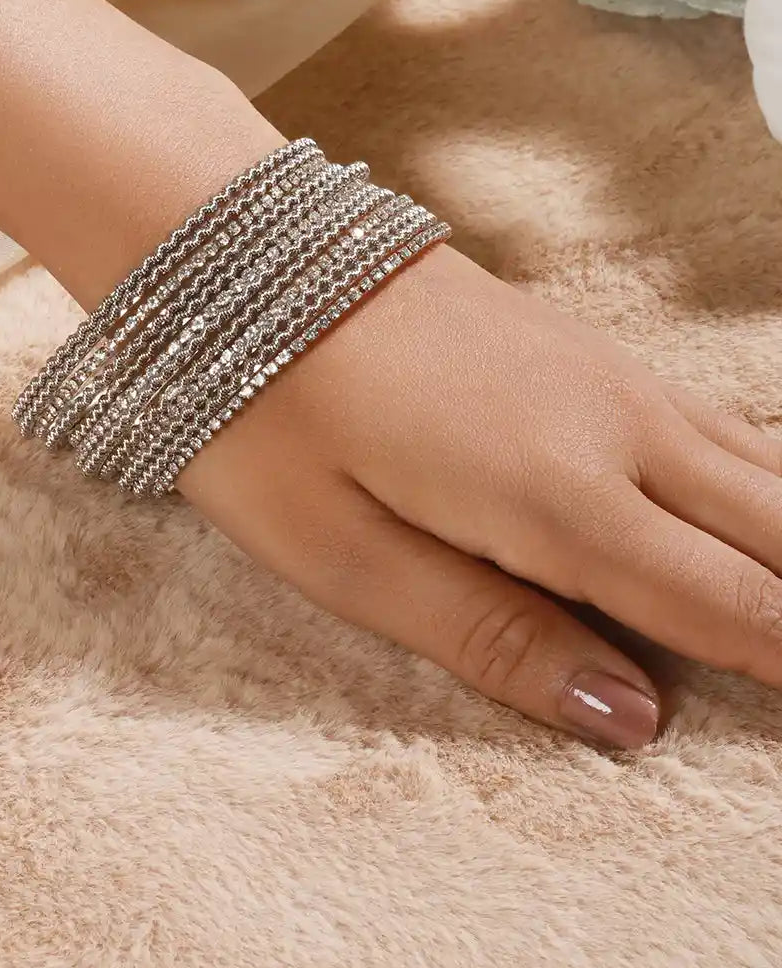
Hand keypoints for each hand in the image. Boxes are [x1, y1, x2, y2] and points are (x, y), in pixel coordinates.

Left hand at [177, 243, 781, 748]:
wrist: (239, 250)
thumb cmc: (268, 412)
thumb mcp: (345, 556)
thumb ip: (493, 637)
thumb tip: (631, 718)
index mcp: (556, 495)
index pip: (733, 605)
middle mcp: (615, 427)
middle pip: (778, 533)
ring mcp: (611, 376)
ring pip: (769, 469)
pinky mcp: (590, 351)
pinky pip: (722, 425)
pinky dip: (772, 482)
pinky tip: (769, 511)